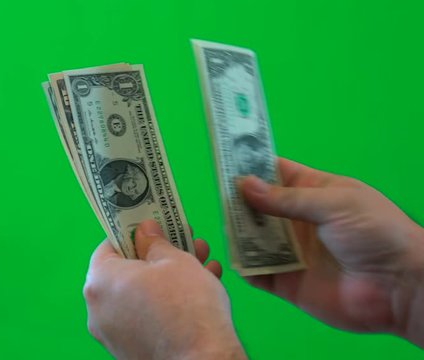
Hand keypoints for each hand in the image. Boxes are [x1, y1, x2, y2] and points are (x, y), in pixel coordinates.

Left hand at [83, 220, 245, 358]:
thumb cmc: (186, 308)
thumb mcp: (174, 260)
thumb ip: (155, 242)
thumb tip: (144, 231)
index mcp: (100, 281)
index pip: (108, 246)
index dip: (133, 233)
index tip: (154, 227)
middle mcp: (98, 310)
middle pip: (127, 271)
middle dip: (159, 255)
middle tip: (184, 243)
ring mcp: (113, 334)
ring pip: (141, 295)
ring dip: (169, 277)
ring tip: (203, 264)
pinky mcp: (130, 351)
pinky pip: (146, 318)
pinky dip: (167, 304)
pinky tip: (200, 291)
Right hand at [240, 158, 423, 345]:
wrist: (399, 286)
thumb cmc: (374, 232)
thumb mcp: (333, 203)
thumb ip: (286, 199)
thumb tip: (244, 184)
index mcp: (312, 193)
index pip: (275, 174)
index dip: (251, 165)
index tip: (224, 159)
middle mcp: (297, 221)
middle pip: (258, 207)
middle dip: (238, 201)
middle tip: (218, 198)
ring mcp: (291, 252)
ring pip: (252, 239)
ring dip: (237, 233)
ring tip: (224, 228)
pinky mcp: (286, 282)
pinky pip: (257, 272)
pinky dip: (244, 267)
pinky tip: (236, 260)